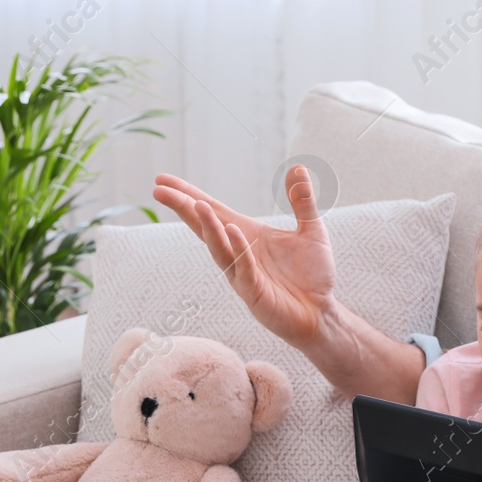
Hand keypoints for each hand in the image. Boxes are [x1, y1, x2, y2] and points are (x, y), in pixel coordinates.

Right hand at [153, 165, 336, 347]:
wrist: (321, 314)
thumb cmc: (312, 276)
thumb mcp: (312, 231)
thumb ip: (302, 201)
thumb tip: (297, 167)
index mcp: (247, 235)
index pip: (213, 211)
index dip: (188, 195)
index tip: (161, 180)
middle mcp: (238, 253)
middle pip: (205, 227)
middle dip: (184, 208)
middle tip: (159, 190)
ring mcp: (242, 275)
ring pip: (219, 249)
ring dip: (208, 228)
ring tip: (197, 206)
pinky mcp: (255, 294)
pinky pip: (244, 269)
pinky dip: (239, 250)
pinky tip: (233, 231)